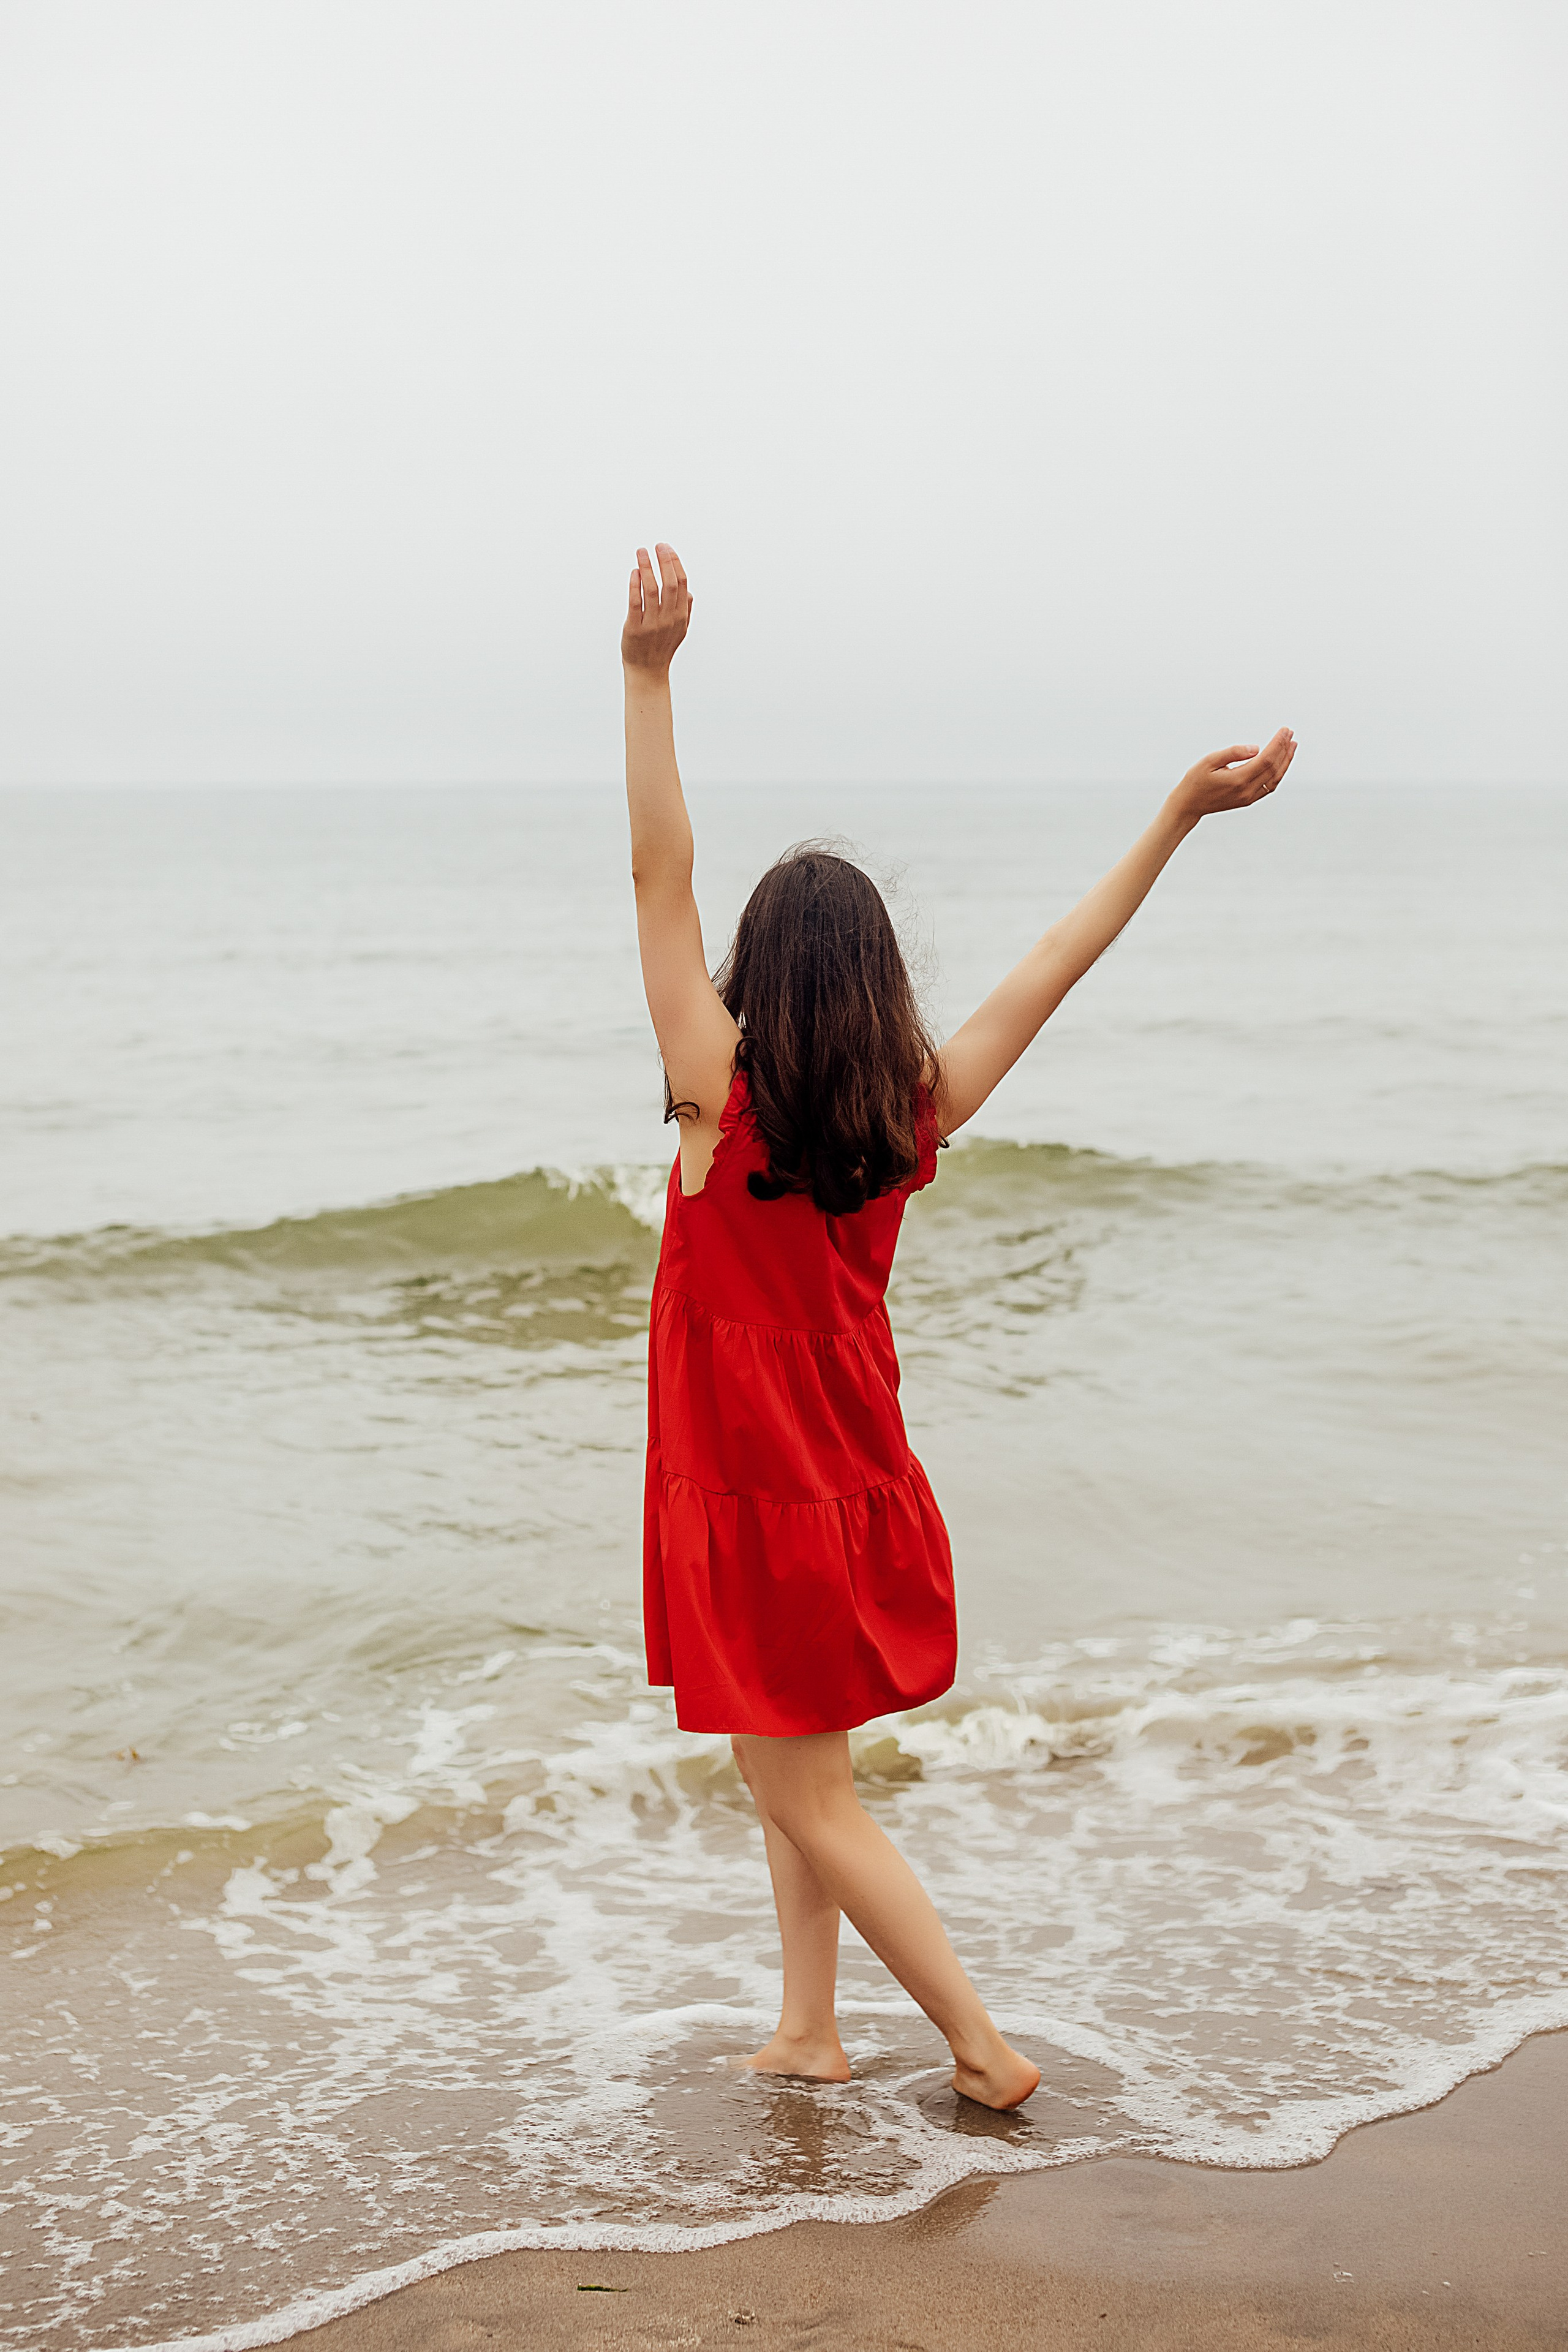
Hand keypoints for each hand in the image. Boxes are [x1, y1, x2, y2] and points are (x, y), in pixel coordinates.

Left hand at [622, 542, 691, 675]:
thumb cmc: (662, 648)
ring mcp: (652, 624)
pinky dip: (634, 585)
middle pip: (669, 584)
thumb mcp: (680, 631)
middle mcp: (668, 619)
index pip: (681, 584)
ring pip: (651, 590)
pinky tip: (634, 572)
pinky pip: (635, 603)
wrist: (647, 672)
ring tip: (641, 552)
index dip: (674, 563)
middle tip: (657, 545)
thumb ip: (685, 610)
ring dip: (646, 567)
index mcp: (680, 616)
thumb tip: (688, 591)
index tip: (666, 548)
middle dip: (664, 561)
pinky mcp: (634, 628)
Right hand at [1170, 728, 1296, 822]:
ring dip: (1285, 761)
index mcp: (1238, 780)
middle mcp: (1246, 791)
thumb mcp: (1209, 761)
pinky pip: (1269, 786)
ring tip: (1291, 746)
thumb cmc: (1195, 781)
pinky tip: (1281, 763)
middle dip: (1284, 749)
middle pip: (1273, 767)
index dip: (1278, 743)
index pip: (1266, 758)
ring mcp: (1249, 797)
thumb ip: (1233, 753)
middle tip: (1290, 733)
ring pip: (1275, 778)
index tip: (1284, 730)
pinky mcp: (1248, 800)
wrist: (1189, 805)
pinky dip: (1278, 773)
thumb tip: (1256, 748)